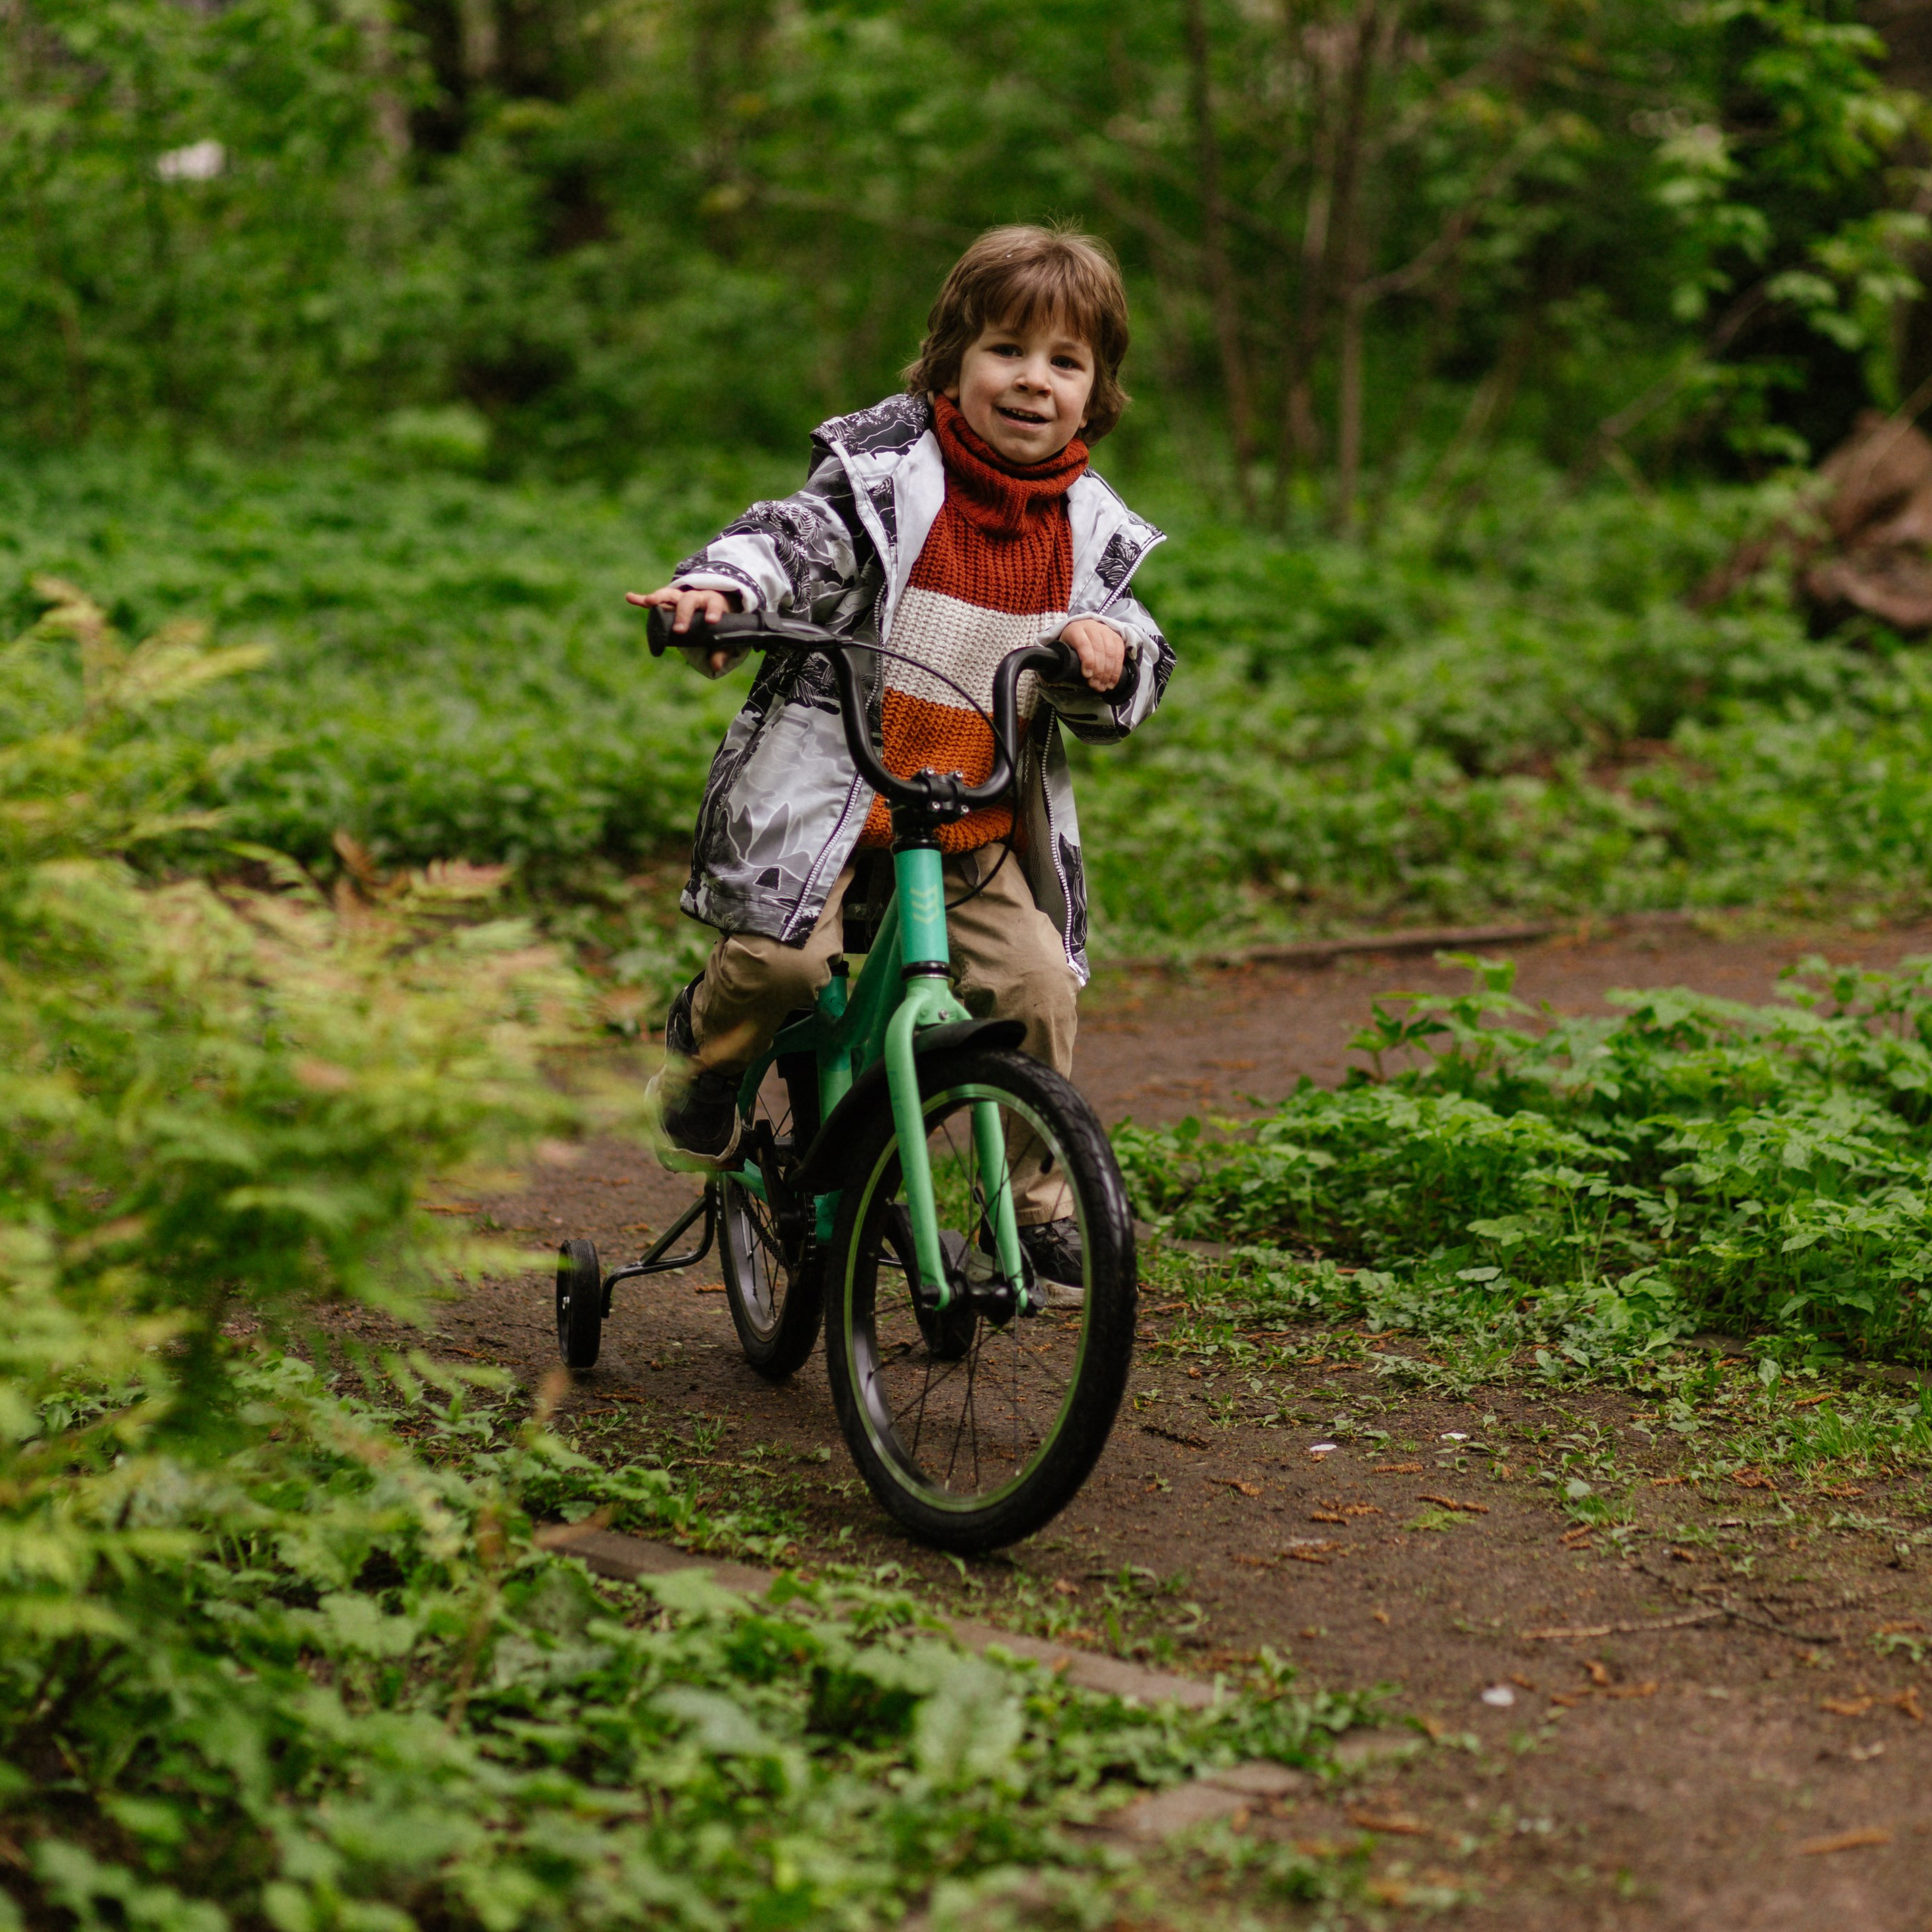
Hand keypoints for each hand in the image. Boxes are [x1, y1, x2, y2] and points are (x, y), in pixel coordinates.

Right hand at [627, 584, 741, 673]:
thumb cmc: (719, 624)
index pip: (713, 604)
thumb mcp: (724, 635)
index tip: (711, 620)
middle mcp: (695, 597)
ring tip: (649, 602)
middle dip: (683, 614)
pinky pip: (654, 600)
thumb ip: (722, 650)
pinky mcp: (668, 602)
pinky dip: (641, 599)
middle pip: (688, 601)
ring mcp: (680, 598)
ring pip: (670, 594)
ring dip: (659, 597)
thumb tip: (715, 665)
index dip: (713, 611)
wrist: (712, 608)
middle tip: (679, 630)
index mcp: (712, 603)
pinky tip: (630, 597)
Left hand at [1060, 617, 1125, 692]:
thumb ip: (1060, 661)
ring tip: (1103, 686)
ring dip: (1108, 672)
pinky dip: (1116, 669)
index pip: (1083, 644)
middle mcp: (1092, 627)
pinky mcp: (1116, 636)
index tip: (1087, 675)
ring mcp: (1105, 631)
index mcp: (1076, 629)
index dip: (1087, 660)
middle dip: (1098, 671)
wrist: (1084, 629)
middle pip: (1099, 650)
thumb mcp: (1063, 649)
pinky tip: (1112, 681)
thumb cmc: (1071, 644)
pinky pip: (1119, 653)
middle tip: (1096, 686)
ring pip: (1110, 652)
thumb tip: (1055, 681)